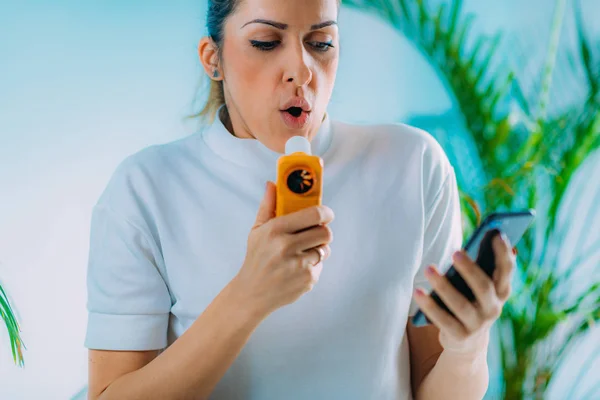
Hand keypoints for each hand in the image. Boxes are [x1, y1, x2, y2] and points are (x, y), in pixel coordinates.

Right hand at [234, 181, 333, 315]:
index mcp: (275, 229)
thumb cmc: (256, 257)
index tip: (326, 213)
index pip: (314, 214)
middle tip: (316, 232)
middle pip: (325, 232)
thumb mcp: (257, 230)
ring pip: (325, 249)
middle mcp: (287, 246)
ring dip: (319, 248)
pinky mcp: (307, 280)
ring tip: (304, 251)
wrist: (252, 293)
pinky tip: (298, 268)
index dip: (326, 212)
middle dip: (323, 231)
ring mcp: (298, 265)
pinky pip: (320, 265)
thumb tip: (272, 183)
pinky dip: (313, 265)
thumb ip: (268, 206)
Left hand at [414, 234, 515, 353]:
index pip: (507, 270)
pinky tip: (417, 292)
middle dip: (470, 269)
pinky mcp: (460, 336)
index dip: (503, 252)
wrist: (468, 343)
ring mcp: (477, 324)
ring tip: (428, 269)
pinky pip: (443, 320)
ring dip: (443, 286)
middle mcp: (493, 308)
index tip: (495, 233)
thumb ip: (482, 265)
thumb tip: (486, 235)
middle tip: (455, 252)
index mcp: (502, 291)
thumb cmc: (471, 300)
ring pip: (461, 305)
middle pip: (483, 287)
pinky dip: (429, 306)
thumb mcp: (479, 285)